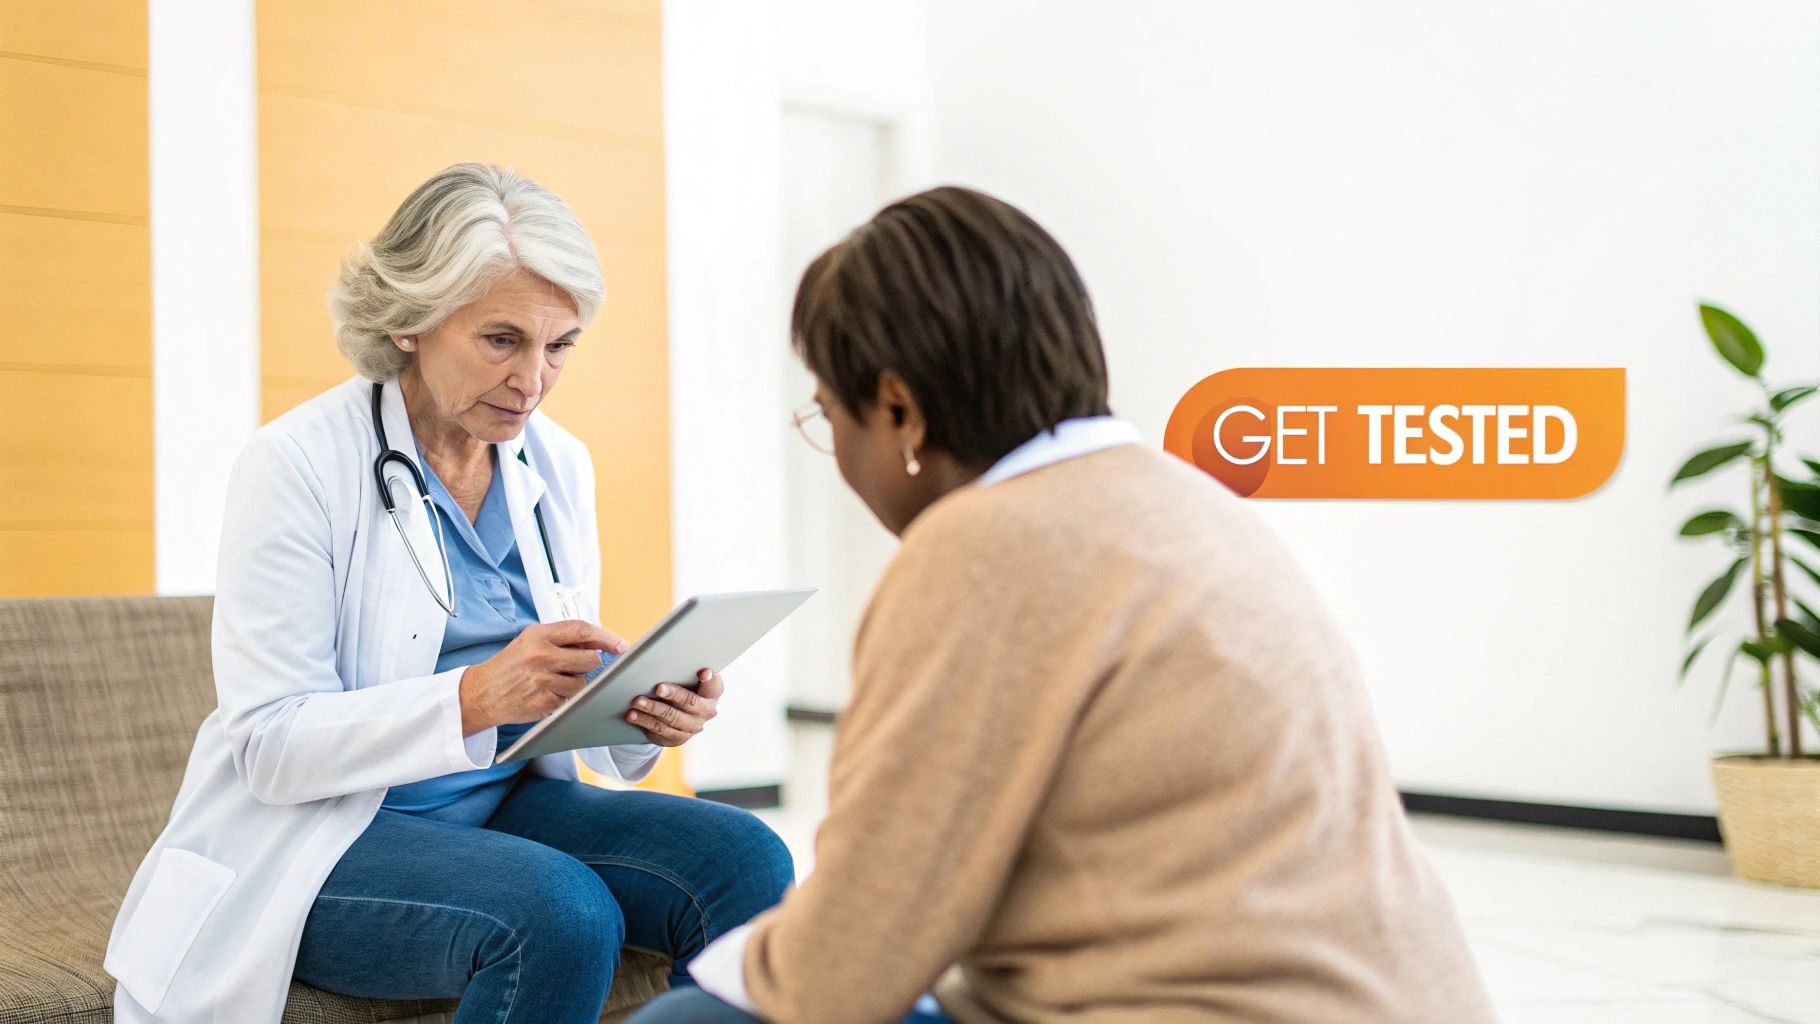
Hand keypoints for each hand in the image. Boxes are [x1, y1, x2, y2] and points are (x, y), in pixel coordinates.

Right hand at [460, 620, 627, 734]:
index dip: (606, 637)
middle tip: (573, 666)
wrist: (481, 693)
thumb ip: (561, 638)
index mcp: (538, 636)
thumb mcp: (529, 641)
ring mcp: (542, 681)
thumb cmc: (510, 665)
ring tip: (553, 681)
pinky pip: (571, 701)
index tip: (621, 645)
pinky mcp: (544, 703)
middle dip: (589, 664)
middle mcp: (540, 656)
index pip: (582, 630)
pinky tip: (547, 694)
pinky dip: (565, 699)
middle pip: (590, 659)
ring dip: (576, 684)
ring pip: (583, 684)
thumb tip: (598, 642)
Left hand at [625, 669, 722, 745]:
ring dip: (653, 709)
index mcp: (712, 693)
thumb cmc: (682, 684)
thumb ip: (683, 668)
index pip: (714, 685)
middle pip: (690, 702)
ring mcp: (693, 727)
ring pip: (671, 717)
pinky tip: (632, 715)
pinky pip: (660, 730)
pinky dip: (644, 721)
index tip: (703, 673)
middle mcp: (706, 711)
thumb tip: (657, 654)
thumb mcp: (686, 675)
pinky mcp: (678, 738)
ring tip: (637, 701)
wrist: (678, 710)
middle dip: (673, 694)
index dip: (710, 679)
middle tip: (658, 688)